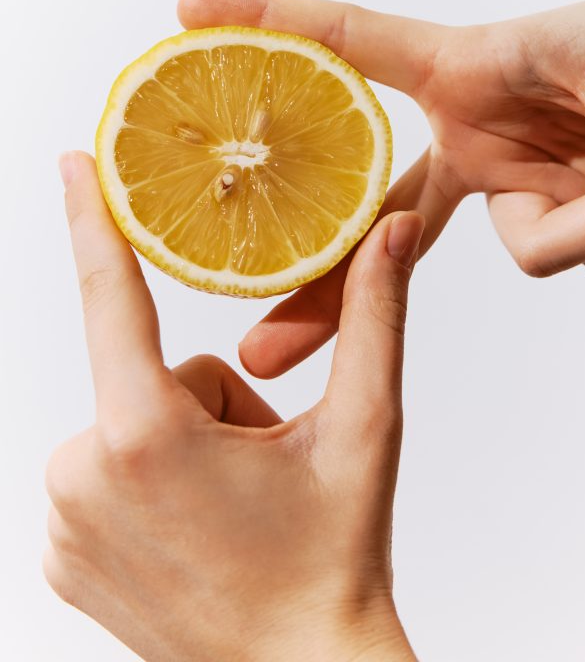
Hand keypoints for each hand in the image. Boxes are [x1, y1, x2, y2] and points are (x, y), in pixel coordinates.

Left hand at [44, 152, 422, 661]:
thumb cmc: (333, 559)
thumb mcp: (363, 428)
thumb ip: (373, 316)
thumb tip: (389, 229)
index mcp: (148, 435)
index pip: (112, 297)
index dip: (91, 219)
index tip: (72, 162)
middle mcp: (83, 477)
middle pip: (154, 373)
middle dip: (214, 401)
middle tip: (260, 469)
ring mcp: (62, 523)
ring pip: (131, 419)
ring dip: (184, 441)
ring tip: (232, 506)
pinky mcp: (58, 554)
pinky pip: (104, 469)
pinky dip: (151, 481)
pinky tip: (196, 530)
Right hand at [177, 0, 584, 376]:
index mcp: (471, 65)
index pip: (351, 40)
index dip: (266, 21)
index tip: (188, 14)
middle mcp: (471, 125)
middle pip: (372, 211)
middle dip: (322, 281)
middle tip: (262, 347)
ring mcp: (504, 174)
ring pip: (519, 250)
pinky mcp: (546, 207)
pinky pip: (564, 258)